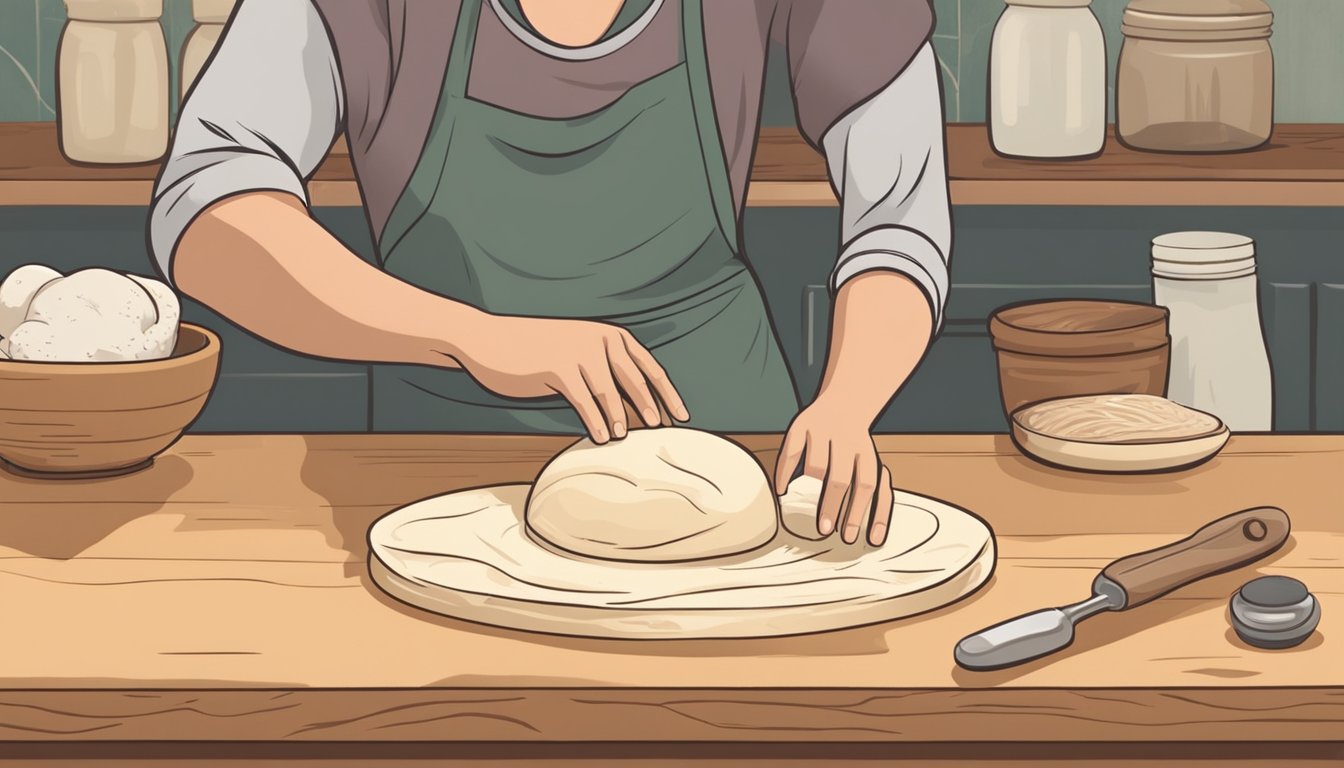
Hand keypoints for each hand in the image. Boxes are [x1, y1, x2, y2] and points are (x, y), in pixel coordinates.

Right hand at [453, 314, 688, 442]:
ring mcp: (578, 352)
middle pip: (635, 379)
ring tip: (622, 437)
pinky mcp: (558, 368)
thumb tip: (633, 404)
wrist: (490, 340)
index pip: (648, 365)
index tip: (681, 414)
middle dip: (651, 407)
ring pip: (611, 393)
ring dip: (620, 418)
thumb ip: (604, 369)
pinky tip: (600, 437)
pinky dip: (595, 421)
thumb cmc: (535, 350)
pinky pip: (584, 401)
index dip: (667, 392)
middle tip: (660, 429)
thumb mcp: (576, 351)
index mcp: (609, 334)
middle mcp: (598, 339)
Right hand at [774, 397, 892, 545]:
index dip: (857, 512)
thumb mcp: (868, 461)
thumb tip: (868, 533)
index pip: (867, 485)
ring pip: (816, 466)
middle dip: (831, 506)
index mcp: (866, 452)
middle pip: (840, 478)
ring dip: (809, 490)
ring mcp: (822, 430)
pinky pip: (791, 453)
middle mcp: (846, 440)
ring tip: (802, 510)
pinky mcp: (801, 425)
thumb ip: (864, 491)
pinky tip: (782, 491)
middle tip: (824, 530)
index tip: (848, 536)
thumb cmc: (856, 443)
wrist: (847, 399)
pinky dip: (785, 473)